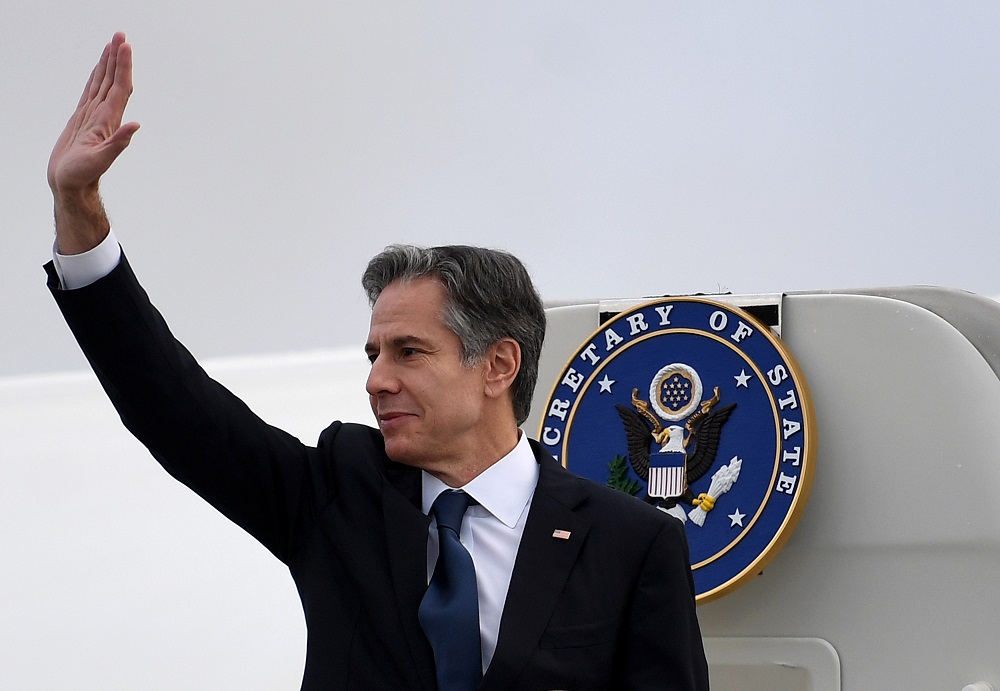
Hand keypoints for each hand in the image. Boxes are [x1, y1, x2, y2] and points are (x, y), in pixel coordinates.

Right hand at [48, 32, 139, 253]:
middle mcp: (104, 116)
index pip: (119, 88)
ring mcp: (94, 117)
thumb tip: (136, 126)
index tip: (124, 46)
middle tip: (120, 35)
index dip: (123, 67)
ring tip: (112, 44)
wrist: (71, 186)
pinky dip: (95, 78)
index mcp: (109, 121)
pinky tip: (98, 71)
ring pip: (102, 84)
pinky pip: (90, 93)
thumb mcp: (101, 160)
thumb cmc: (83, 176)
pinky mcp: (82, 121)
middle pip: (113, 81)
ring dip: (108, 65)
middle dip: (117, 58)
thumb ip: (119, 143)